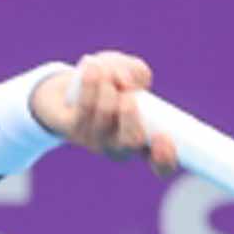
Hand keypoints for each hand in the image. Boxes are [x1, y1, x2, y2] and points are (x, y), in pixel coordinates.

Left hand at [28, 51, 178, 175]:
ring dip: (108, 87)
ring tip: (106, 71)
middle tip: (129, 96)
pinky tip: (93, 68)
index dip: (165, 158)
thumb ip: (137, 72)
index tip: (164, 136)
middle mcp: (119, 147)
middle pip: (131, 142)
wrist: (68, 89)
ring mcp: (94, 141)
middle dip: (131, 115)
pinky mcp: (72, 129)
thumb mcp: (130, 72)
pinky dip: (91, 84)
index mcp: (144, 142)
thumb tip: (126, 82)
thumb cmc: (109, 83)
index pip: (161, 165)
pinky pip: (84, 107)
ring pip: (106, 116)